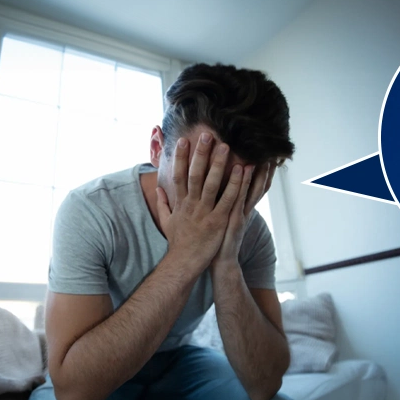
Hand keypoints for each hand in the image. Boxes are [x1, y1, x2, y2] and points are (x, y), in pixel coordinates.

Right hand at [155, 133, 242, 276]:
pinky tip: (242, 171)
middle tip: (206, 135)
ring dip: (219, 164)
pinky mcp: (217, 221)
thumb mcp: (167, 222)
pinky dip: (235, 184)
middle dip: (200, 154)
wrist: (184, 263)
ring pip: (211, 183)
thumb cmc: (178, 243)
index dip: (180, 158)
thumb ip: (162, 204)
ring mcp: (204, 212)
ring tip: (226, 147)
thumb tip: (157, 189)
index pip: (178, 175)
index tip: (182, 141)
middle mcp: (191, 205)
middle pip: (194, 174)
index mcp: (181, 203)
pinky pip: (228, 200)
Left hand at [211, 161, 274, 270]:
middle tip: (272, 152)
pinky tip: (244, 170)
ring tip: (262, 156)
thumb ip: (227, 205)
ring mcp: (241, 214)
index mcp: (243, 209)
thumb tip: (225, 191)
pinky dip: (242, 183)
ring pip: (251, 190)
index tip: (267, 156)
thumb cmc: (219, 240)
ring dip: (257, 172)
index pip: (256, 187)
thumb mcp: (225, 220)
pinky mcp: (233, 219)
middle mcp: (245, 210)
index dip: (263, 173)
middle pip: (259, 186)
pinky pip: (238, 197)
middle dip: (266, 170)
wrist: (221, 263)